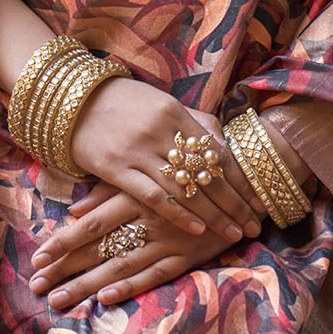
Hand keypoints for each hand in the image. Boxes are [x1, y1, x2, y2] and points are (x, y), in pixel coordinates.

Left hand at [30, 184, 242, 310]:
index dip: (63, 241)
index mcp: (136, 192)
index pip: (91, 221)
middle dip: (65, 266)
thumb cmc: (186, 167)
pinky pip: (155, 274)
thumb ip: (113, 184)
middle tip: (36, 285)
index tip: (37, 258)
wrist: (240, 177)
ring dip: (87, 284)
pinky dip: (130, 286)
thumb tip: (76, 207)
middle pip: (99, 246)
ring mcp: (167, 238)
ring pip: (120, 264)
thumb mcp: (150, 164)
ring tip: (59, 300)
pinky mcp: (186, 254)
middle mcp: (147, 217)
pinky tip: (105, 299)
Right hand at [69, 83, 262, 243]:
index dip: (240, 179)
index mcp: (174, 112)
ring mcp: (138, 151)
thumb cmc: (123, 103)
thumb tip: (224, 148)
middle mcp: (160, 131)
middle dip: (234, 202)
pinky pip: (154, 197)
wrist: (74, 100)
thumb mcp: (161, 103)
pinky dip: (179, 214)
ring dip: (213, 214)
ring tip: (233, 232)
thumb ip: (193, 123)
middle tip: (253, 225)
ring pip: (185, 189)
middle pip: (206, 173)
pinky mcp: (117, 169)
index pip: (216, 151)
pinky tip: (197, 229)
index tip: (259, 200)